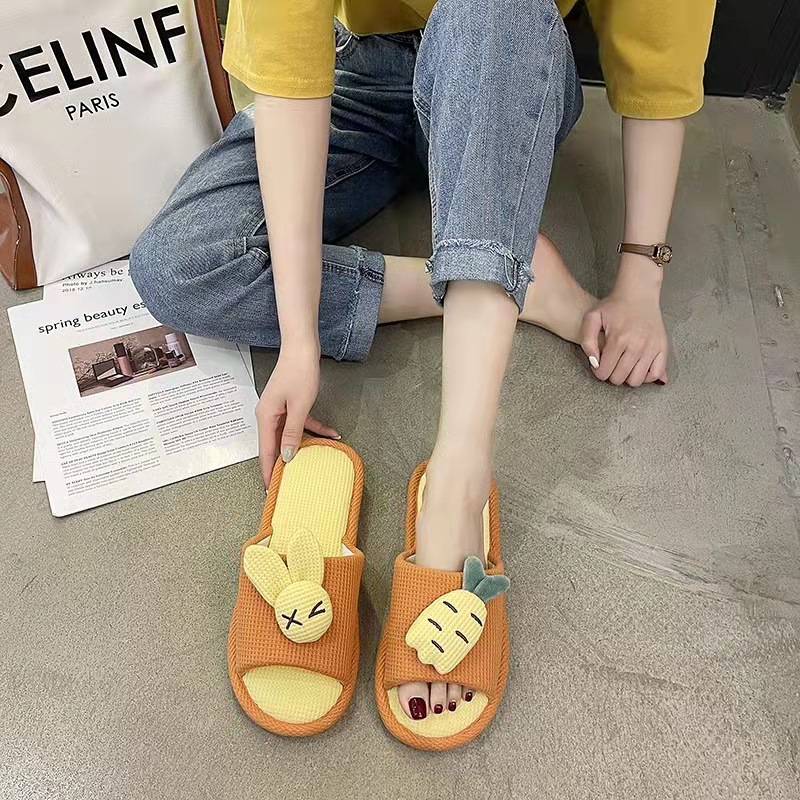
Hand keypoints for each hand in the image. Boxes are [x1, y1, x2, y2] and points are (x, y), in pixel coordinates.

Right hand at [255, 342, 338, 484]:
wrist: (302, 347)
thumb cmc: (299, 373)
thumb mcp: (299, 407)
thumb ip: (293, 433)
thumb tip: (287, 457)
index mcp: (266, 417)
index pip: (265, 451)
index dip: (269, 471)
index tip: (271, 490)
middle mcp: (269, 415)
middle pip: (276, 445)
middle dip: (285, 463)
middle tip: (292, 483)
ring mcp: (280, 409)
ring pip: (290, 435)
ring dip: (304, 445)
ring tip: (313, 464)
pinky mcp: (290, 404)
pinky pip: (300, 422)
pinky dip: (314, 428)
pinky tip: (332, 435)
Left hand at [580, 258, 668, 386]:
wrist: (638, 293)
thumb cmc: (614, 306)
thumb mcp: (592, 317)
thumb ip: (587, 341)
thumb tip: (595, 363)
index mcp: (618, 340)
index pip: (604, 372)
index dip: (598, 371)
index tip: (599, 364)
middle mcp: (636, 346)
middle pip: (619, 379)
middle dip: (611, 375)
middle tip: (611, 364)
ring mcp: (651, 348)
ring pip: (636, 380)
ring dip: (627, 377)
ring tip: (623, 365)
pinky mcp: (662, 347)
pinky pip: (655, 374)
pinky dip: (646, 376)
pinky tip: (637, 367)